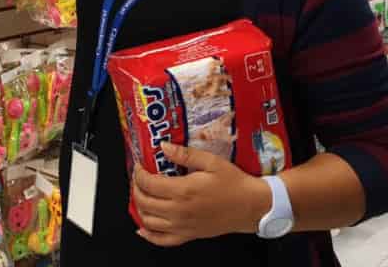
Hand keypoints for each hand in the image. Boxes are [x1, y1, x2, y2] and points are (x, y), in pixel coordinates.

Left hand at [131, 142, 271, 246]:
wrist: (251, 206)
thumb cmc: (234, 183)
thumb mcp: (211, 161)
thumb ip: (185, 154)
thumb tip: (164, 147)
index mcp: (183, 190)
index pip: (148, 184)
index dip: (138, 173)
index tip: (139, 165)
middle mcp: (179, 211)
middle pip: (144, 202)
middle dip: (136, 188)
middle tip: (138, 178)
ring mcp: (183, 226)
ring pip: (149, 222)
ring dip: (139, 208)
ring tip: (141, 195)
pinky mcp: (189, 235)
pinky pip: (163, 240)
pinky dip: (149, 235)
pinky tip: (143, 228)